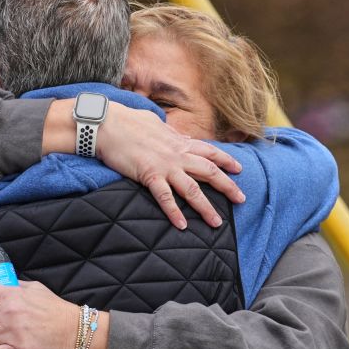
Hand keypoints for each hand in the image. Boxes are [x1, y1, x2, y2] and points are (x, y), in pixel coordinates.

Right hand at [96, 103, 244, 229]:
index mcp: (178, 141)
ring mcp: (164, 165)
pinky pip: (165, 197)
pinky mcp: (149, 175)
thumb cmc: (128, 122)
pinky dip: (174, 212)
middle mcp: (176, 154)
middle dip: (227, 186)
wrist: (107, 124)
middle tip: (241, 199)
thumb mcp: (156, 124)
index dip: (226, 160)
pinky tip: (181, 225)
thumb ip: (170, 133)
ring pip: (192, 189)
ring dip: (206, 207)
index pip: (209, 151)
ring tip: (216, 222)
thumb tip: (178, 135)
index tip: (239, 169)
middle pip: (209, 172)